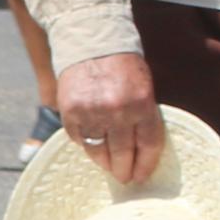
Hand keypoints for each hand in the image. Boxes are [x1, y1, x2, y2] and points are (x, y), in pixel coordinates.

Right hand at [54, 53, 163, 187]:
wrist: (92, 42)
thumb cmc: (123, 66)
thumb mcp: (144, 87)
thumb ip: (143, 116)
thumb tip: (140, 152)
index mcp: (142, 103)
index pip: (148, 144)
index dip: (145, 165)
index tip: (141, 176)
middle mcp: (118, 110)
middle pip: (123, 153)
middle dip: (124, 170)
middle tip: (124, 178)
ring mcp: (92, 112)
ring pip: (98, 151)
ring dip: (104, 162)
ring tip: (108, 165)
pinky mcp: (71, 111)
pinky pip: (79, 139)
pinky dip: (85, 143)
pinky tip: (92, 143)